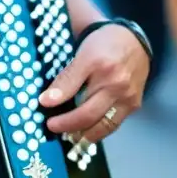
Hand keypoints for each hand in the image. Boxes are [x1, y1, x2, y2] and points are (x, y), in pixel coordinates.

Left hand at [39, 24, 149, 143]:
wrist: (134, 41)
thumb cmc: (104, 46)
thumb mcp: (81, 54)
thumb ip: (66, 78)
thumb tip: (46, 101)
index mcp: (99, 66)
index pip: (72, 88)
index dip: (55, 100)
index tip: (42, 105)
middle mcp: (116, 83)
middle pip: (88, 114)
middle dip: (68, 125)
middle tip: (52, 126)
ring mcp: (127, 96)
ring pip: (103, 125)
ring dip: (84, 135)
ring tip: (69, 136)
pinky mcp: (134, 105)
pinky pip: (113, 124)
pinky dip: (98, 130)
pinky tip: (86, 131)